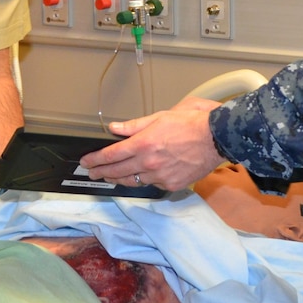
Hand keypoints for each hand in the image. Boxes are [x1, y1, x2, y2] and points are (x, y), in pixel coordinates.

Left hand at [78, 108, 223, 191]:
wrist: (216, 138)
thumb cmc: (191, 124)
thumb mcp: (160, 117)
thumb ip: (135, 126)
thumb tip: (115, 128)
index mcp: (143, 144)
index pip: (111, 155)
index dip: (96, 159)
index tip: (86, 161)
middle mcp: (148, 163)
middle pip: (117, 172)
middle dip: (101, 172)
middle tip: (92, 173)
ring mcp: (160, 176)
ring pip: (133, 181)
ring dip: (119, 179)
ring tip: (111, 177)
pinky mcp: (172, 184)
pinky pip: (152, 184)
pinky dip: (146, 180)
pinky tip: (142, 176)